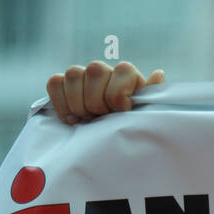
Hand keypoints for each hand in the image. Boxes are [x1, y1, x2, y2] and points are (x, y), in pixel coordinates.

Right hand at [45, 60, 164, 124]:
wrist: (106, 142)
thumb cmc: (128, 129)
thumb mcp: (143, 116)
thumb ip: (150, 96)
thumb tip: (158, 73)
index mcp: (127, 75)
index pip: (122, 70)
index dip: (118, 95)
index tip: (120, 112)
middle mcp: (104, 71)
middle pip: (95, 70)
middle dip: (97, 102)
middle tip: (100, 119)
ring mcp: (81, 76)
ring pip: (73, 74)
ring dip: (79, 103)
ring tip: (87, 121)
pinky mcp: (62, 84)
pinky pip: (55, 83)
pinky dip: (61, 102)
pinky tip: (72, 118)